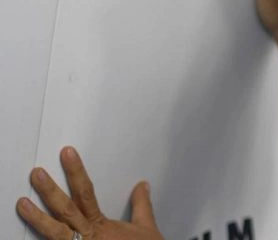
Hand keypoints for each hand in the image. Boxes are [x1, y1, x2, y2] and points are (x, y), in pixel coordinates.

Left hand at [16, 146, 163, 239]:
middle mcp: (87, 236)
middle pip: (66, 210)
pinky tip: (30, 237)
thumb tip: (142, 185)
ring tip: (22, 204)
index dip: (76, 173)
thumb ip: (141, 206)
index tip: (67, 155)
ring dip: (38, 218)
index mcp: (101, 225)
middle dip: (50, 192)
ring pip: (54, 233)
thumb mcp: (146, 227)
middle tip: (37, 174)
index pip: (86, 193)